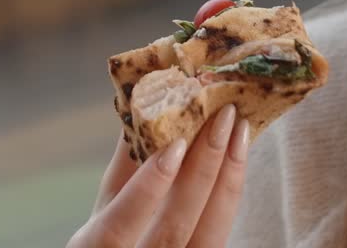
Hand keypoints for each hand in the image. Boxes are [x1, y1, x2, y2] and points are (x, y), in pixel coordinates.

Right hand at [68, 104, 249, 247]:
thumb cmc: (111, 233)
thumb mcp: (107, 204)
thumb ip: (123, 164)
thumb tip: (142, 111)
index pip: (118, 227)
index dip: (145, 190)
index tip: (174, 145)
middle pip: (174, 229)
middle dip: (202, 169)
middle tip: (222, 117)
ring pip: (208, 237)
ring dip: (227, 177)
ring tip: (240, 130)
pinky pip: (219, 232)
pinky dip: (231, 192)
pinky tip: (238, 158)